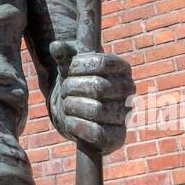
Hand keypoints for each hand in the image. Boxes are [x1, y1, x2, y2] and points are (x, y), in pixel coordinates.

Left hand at [49, 40, 133, 154]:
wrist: (79, 113)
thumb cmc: (78, 83)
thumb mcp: (70, 66)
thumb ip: (64, 54)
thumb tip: (56, 46)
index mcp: (122, 69)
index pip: (101, 62)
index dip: (79, 66)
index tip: (69, 69)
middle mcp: (128, 91)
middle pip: (97, 86)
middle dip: (72, 87)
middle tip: (65, 90)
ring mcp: (124, 115)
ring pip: (95, 110)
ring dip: (72, 106)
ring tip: (68, 104)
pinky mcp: (116, 138)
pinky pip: (95, 133)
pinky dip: (76, 125)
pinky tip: (71, 120)